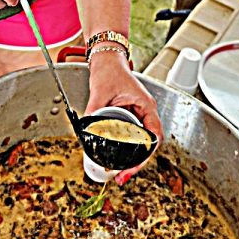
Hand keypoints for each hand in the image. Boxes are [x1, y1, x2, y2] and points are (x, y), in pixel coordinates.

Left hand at [85, 51, 163, 183]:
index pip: (153, 137)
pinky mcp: (130, 117)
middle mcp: (146, 113)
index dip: (144, 156)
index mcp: (146, 107)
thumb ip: (93, 111)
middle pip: (148, 145)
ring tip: (120, 173)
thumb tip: (85, 131)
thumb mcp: (100, 93)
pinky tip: (119, 159)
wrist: (106, 61)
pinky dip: (127, 150)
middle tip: (121, 177)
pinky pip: (132, 137)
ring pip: (141, 143)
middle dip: (137, 163)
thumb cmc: (109, 71)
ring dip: (133, 159)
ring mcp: (139, 115)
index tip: (131, 168)